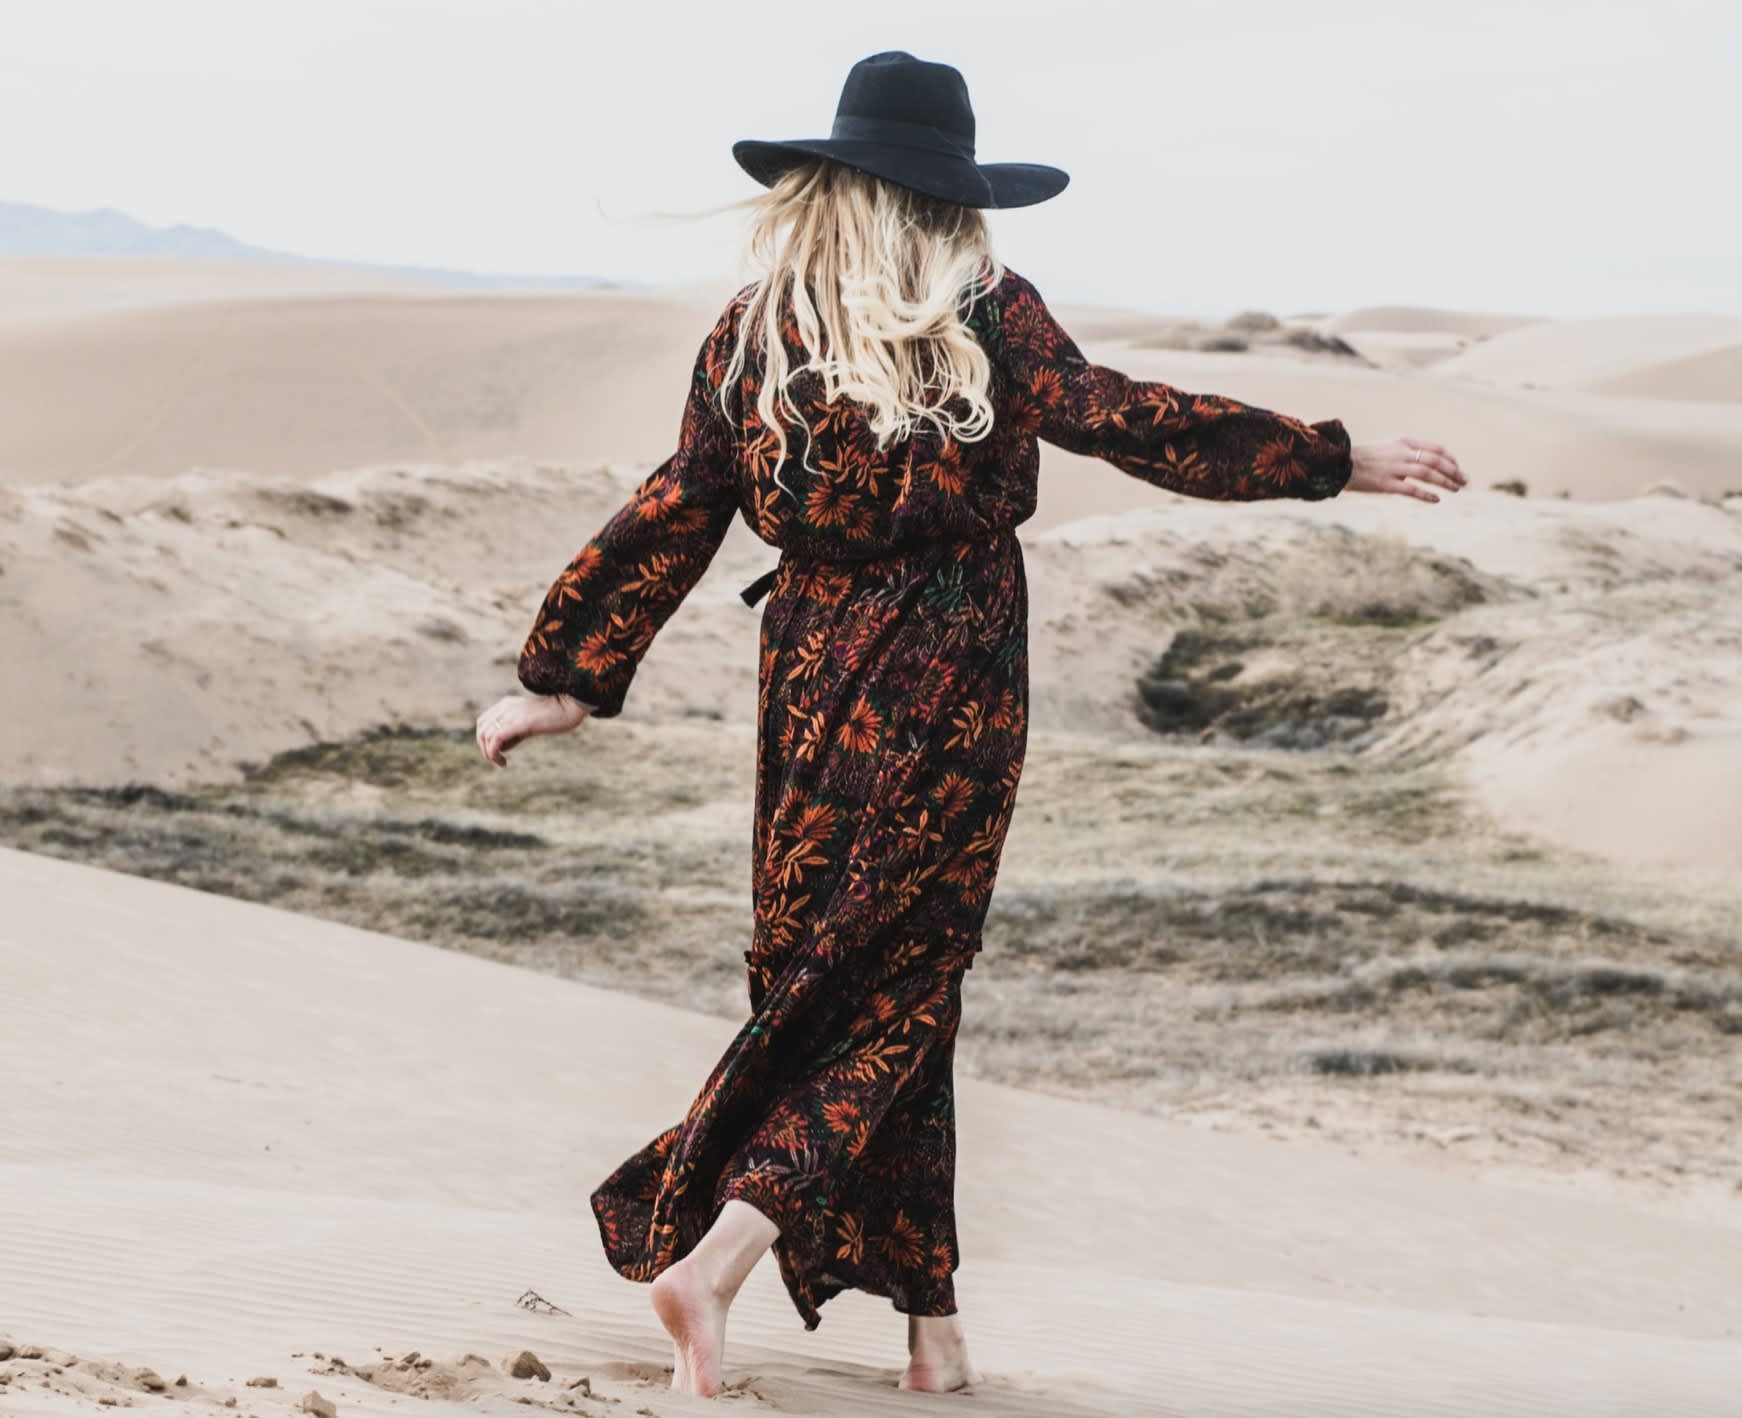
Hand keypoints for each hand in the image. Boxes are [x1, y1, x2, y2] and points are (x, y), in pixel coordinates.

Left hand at [476, 692, 590, 767]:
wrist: (570, 706)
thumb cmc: (556, 716)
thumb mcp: (531, 722)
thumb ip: (516, 731)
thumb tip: (504, 746)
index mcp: (507, 704)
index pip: (484, 722)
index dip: (485, 739)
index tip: (498, 751)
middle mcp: (505, 707)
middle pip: (481, 729)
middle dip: (485, 748)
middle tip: (497, 760)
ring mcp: (510, 714)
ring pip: (485, 736)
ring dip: (489, 754)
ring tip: (501, 763)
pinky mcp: (517, 723)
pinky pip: (494, 739)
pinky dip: (493, 754)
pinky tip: (504, 763)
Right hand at [1347, 437, 1464, 501]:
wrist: (1339, 464)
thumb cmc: (1364, 458)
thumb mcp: (1387, 447)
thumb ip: (1406, 452)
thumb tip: (1425, 462)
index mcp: (1403, 442)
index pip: (1435, 448)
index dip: (1450, 458)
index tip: (1458, 468)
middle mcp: (1401, 453)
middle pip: (1435, 460)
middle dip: (1453, 471)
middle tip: (1464, 480)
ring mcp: (1394, 468)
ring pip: (1428, 473)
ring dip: (1445, 481)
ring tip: (1456, 489)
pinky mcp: (1386, 484)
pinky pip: (1411, 490)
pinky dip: (1426, 495)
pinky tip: (1436, 499)